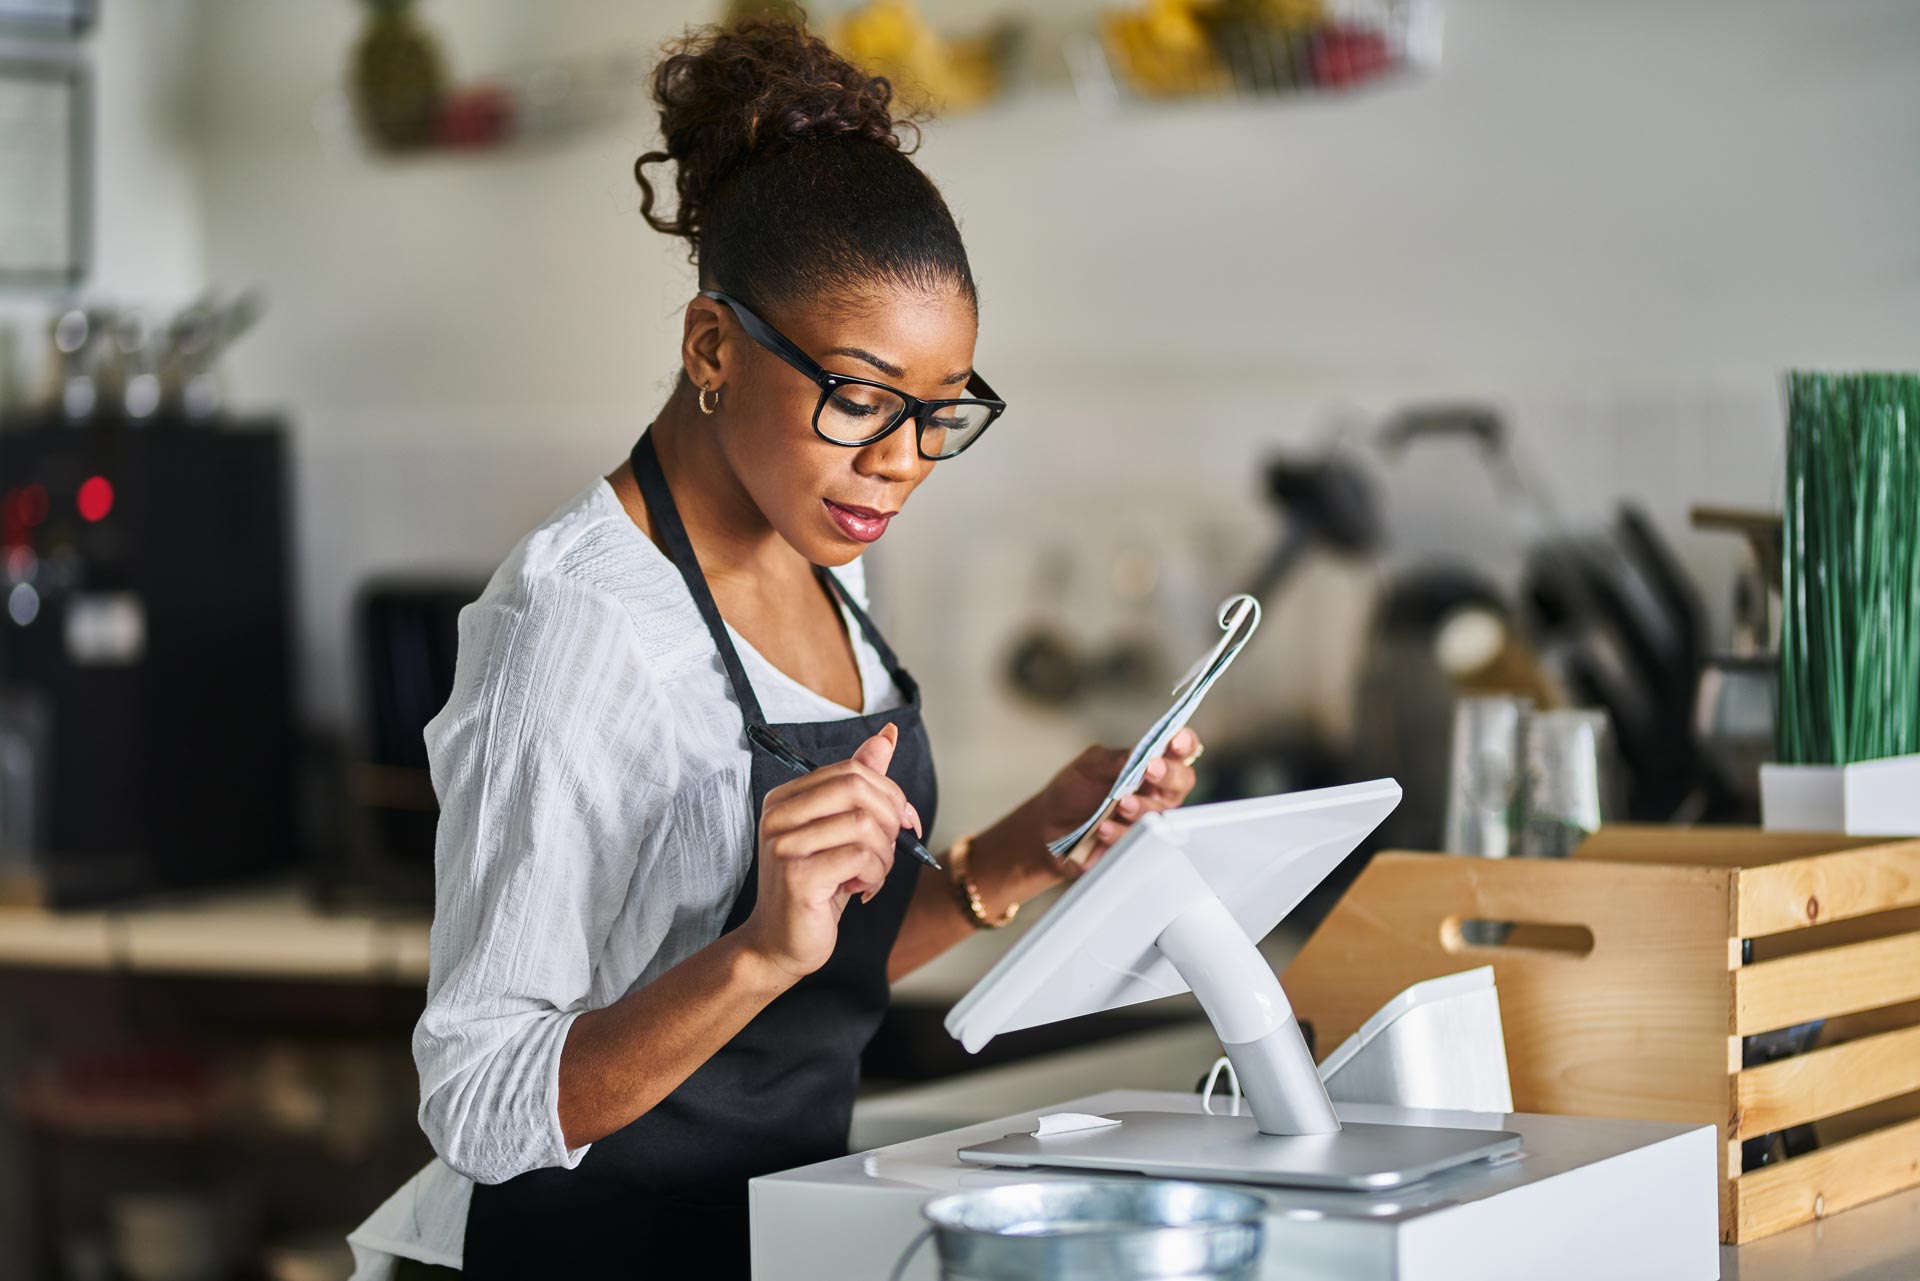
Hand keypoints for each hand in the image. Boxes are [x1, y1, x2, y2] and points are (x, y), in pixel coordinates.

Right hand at [738, 723, 923, 981]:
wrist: (780, 943)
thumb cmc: (816, 887)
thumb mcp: (841, 830)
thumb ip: (861, 783)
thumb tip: (886, 736)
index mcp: (785, 797)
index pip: (852, 771)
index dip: (890, 794)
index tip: (903, 824)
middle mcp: (778, 815)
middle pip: (859, 789)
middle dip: (890, 820)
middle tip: (887, 851)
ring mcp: (783, 845)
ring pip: (866, 825)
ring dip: (884, 857)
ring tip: (870, 876)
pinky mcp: (797, 876)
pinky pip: (861, 858)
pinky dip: (875, 876)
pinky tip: (860, 891)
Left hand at [1034, 727, 1202, 869]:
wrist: (1047, 823)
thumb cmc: (1075, 789)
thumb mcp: (1090, 766)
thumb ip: (1114, 760)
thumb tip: (1137, 755)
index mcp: (1151, 767)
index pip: (1178, 753)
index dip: (1184, 744)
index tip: (1176, 739)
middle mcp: (1156, 794)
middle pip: (1180, 783)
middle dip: (1169, 774)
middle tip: (1152, 768)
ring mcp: (1145, 821)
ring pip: (1158, 816)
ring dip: (1142, 806)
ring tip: (1122, 802)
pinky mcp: (1130, 846)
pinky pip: (1132, 842)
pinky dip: (1118, 833)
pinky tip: (1103, 828)